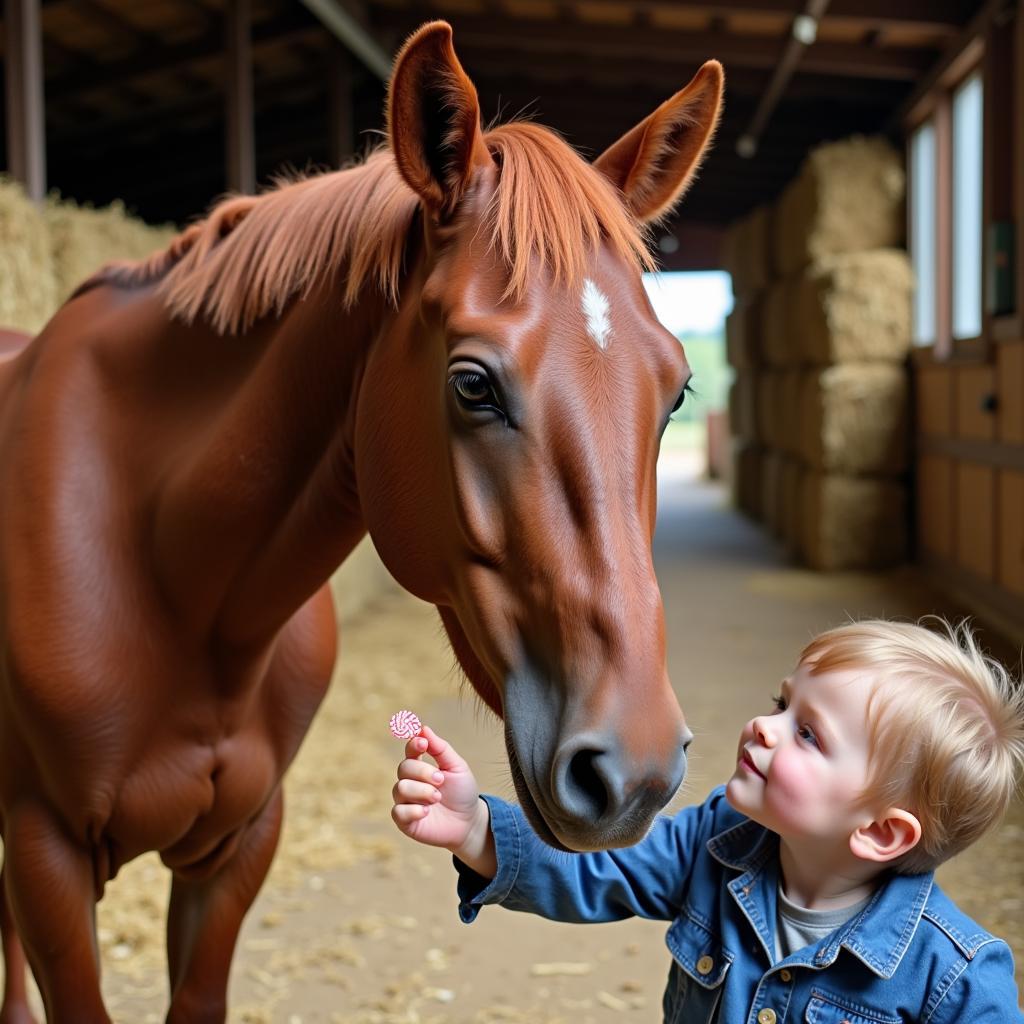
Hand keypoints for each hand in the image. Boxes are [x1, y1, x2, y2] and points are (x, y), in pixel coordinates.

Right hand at [391, 725, 491, 870]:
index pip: (410, 750)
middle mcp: (410, 782)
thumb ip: (440, 749)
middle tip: (441, 780)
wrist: (469, 822)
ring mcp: (406, 801)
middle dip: (423, 772)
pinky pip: (398, 812)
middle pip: (404, 768)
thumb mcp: (457, 767)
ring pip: (400, 788)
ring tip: (437, 798)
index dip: (413, 744)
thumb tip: (423, 728)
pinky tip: (427, 812)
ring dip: (421, 791)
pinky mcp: (405, 821)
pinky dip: (412, 810)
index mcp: (421, 766)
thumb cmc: (462, 792)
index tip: (423, 743)